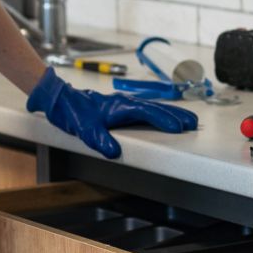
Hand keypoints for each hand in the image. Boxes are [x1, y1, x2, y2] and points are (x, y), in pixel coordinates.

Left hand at [26, 68, 196, 158]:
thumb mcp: (85, 129)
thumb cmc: (72, 112)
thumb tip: (113, 153)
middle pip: (155, 107)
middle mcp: (124, 103)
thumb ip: (99, 140)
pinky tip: (161, 119)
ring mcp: (122, 104)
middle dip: (175, 115)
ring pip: (151, 107)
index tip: (179, 128)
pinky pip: (144, 109)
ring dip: (169, 114)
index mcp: (120, 106)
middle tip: (193, 123)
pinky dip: (157, 113)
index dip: (164, 120)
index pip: (147, 112)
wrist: (59, 100)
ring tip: (186, 121)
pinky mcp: (119, 107)